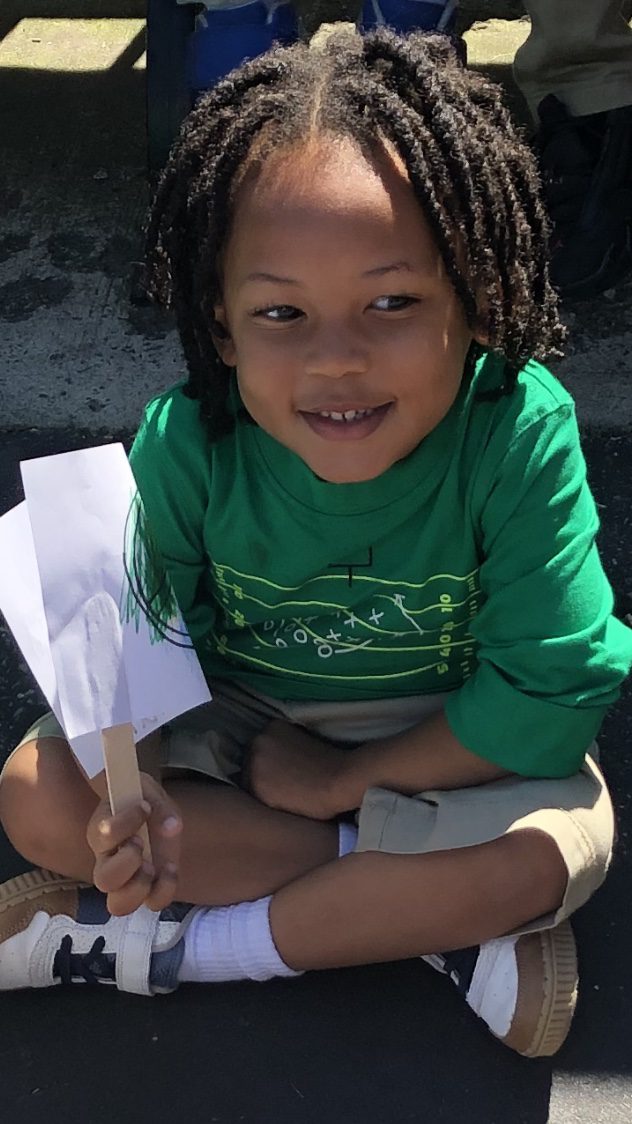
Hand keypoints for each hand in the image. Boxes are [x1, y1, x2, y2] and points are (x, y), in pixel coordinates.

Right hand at [86, 772, 182, 916]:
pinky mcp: (149, 887)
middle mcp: (107, 861)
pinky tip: (170, 869)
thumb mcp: (146, 790)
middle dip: (126, 863)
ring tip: (152, 865)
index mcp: (100, 832)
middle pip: (103, 880)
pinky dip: (164, 891)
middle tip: (140, 843)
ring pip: (119, 905)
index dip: (124, 823)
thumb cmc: (140, 798)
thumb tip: (172, 827)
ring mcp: (127, 880)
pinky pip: (152, 903)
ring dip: (139, 887)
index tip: (143, 806)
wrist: (149, 809)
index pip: (103, 835)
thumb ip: (158, 805)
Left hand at [243, 719, 351, 819]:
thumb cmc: (331, 763)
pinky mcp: (256, 786)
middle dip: (263, 775)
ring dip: (262, 789)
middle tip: (285, 786)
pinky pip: (253, 798)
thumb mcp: (305, 740)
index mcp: (271, 727)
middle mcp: (257, 741)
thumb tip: (278, 761)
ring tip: (285, 797)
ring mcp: (254, 763)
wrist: (341, 780)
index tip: (285, 773)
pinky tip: (283, 804)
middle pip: (251, 763)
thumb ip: (286, 745)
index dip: (271, 764)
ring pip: (249, 780)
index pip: (260, 748)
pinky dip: (265, 802)